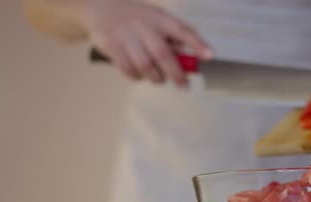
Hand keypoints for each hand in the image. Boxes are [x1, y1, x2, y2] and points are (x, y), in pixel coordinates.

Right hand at [80, 0, 211, 83]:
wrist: (100, 7)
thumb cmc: (137, 18)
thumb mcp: (156, 20)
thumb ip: (172, 38)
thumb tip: (192, 60)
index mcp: (160, 18)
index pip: (182, 30)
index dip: (197, 43)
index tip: (209, 56)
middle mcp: (144, 26)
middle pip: (163, 54)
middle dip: (176, 73)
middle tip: (184, 85)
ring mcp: (126, 36)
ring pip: (145, 66)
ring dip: (156, 77)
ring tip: (159, 79)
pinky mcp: (112, 46)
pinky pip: (128, 69)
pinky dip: (137, 77)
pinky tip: (140, 75)